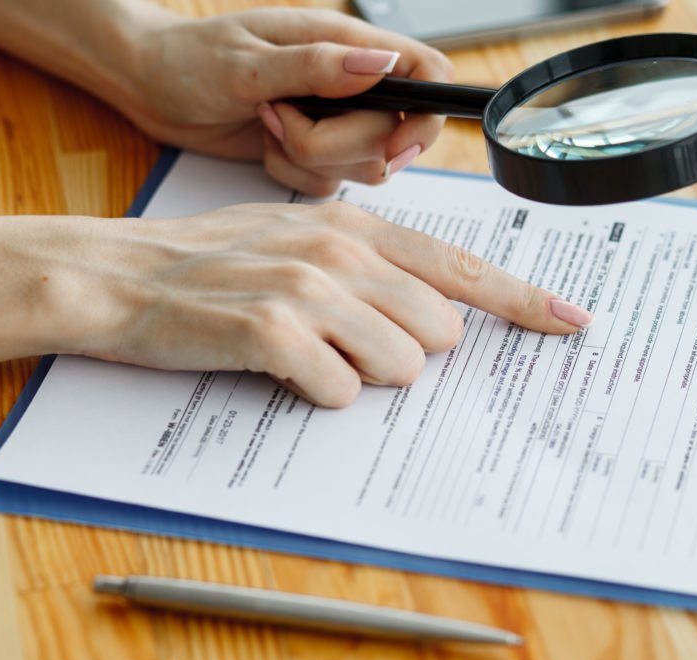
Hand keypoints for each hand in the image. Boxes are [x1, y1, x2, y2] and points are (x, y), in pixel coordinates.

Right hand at [0, 204, 589, 406]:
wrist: (123, 276)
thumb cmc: (216, 264)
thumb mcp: (303, 240)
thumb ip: (376, 266)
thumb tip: (442, 314)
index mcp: (360, 227)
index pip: (464, 266)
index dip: (525, 301)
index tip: (572, 324)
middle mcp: (344, 251)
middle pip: (442, 332)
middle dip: (408, 353)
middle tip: (350, 343)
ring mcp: (311, 290)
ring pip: (403, 366)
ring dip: (365, 376)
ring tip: (313, 353)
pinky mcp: (274, 333)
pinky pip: (341, 394)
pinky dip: (317, 395)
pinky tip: (282, 371)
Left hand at [126, 8, 454, 195]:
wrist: (148, 86)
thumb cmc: (188, 58)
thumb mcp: (247, 61)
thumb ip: (317, 67)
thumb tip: (382, 63)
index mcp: (345, 45)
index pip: (427, 74)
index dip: (426, 116)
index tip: (394, 144)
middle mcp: (349, 85)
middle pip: (392, 138)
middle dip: (337, 146)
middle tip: (280, 118)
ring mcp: (333, 121)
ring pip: (363, 167)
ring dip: (311, 159)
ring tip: (267, 123)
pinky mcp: (312, 151)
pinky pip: (328, 183)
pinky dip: (292, 174)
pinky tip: (263, 144)